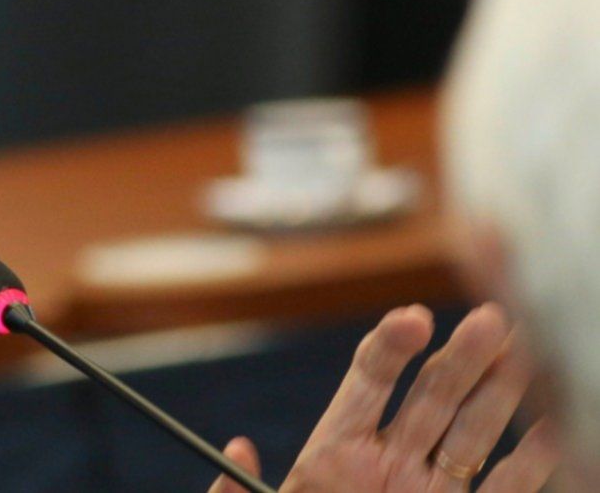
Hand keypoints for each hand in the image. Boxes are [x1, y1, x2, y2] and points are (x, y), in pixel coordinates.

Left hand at [209, 304, 559, 491]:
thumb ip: (236, 490)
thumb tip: (239, 448)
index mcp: (335, 454)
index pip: (367, 382)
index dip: (391, 348)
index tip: (415, 318)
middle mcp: (390, 462)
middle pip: (432, 396)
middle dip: (464, 357)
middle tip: (494, 318)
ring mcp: (431, 490)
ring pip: (474, 431)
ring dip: (504, 390)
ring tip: (533, 348)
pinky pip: (505, 486)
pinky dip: (534, 458)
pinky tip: (556, 425)